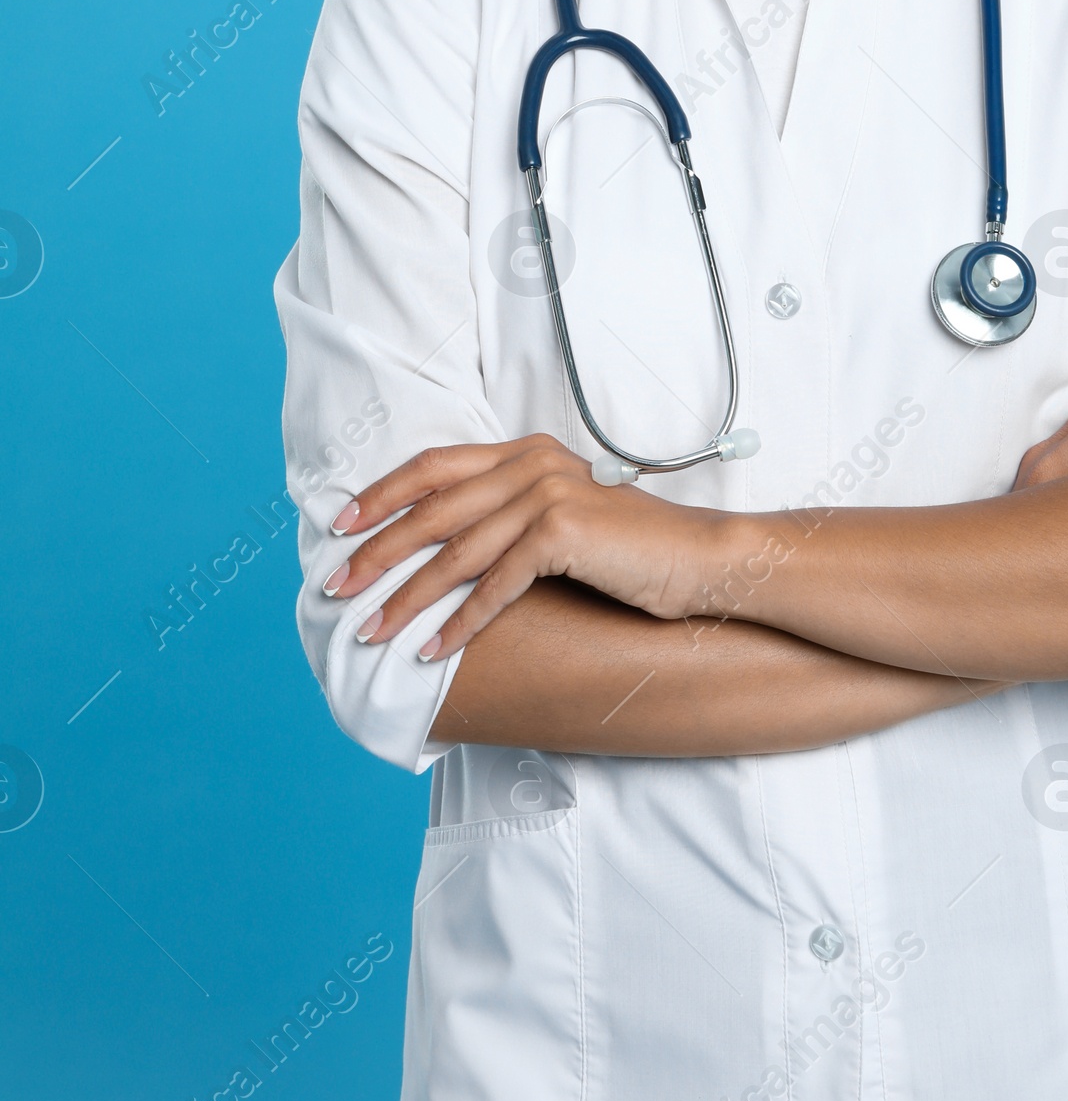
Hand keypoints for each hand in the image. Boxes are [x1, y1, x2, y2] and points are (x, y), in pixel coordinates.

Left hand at [319, 433, 737, 661]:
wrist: (699, 559)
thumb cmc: (630, 549)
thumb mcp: (562, 516)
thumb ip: (510, 513)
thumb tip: (443, 547)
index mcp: (525, 452)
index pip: (435, 465)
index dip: (382, 494)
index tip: (341, 527)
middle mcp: (532, 463)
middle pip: (432, 508)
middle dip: (377, 551)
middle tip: (336, 586)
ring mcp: (547, 494)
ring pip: (455, 551)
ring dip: (407, 596)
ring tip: (372, 631)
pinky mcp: (563, 532)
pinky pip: (496, 583)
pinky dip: (460, 621)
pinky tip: (433, 648)